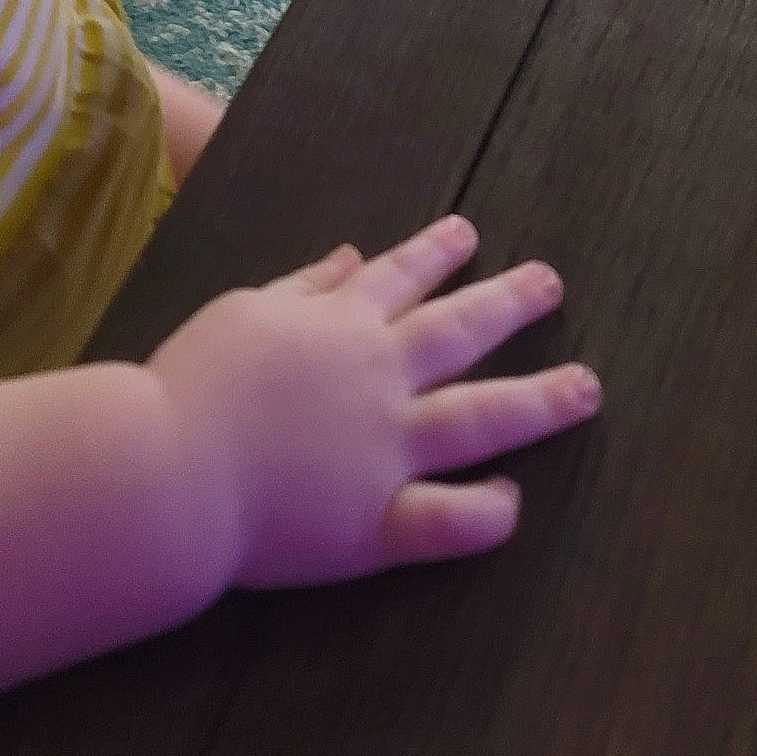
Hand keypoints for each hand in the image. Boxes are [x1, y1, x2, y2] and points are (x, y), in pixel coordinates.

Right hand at [148, 215, 599, 590]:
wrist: (170, 467)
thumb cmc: (194, 382)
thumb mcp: (243, 310)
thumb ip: (304, 286)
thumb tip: (353, 254)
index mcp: (339, 325)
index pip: (400, 276)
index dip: (438, 252)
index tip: (471, 233)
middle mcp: (377, 379)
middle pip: (459, 332)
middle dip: (511, 303)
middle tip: (553, 284)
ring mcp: (386, 450)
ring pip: (480, 419)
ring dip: (539, 401)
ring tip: (586, 387)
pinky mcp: (377, 522)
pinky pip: (448, 520)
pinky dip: (486, 514)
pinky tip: (513, 502)